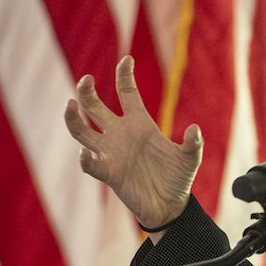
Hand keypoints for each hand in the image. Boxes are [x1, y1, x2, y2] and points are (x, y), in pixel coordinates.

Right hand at [64, 55, 202, 230]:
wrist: (170, 205)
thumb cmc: (177, 178)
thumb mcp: (190, 159)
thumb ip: (193, 144)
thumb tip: (194, 129)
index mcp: (140, 123)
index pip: (127, 93)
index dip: (124, 75)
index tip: (126, 59)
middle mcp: (121, 134)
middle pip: (96, 107)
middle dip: (87, 92)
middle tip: (85, 79)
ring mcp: (112, 152)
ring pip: (82, 131)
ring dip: (73, 119)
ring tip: (71, 105)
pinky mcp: (109, 173)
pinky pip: (92, 164)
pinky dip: (86, 159)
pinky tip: (86, 153)